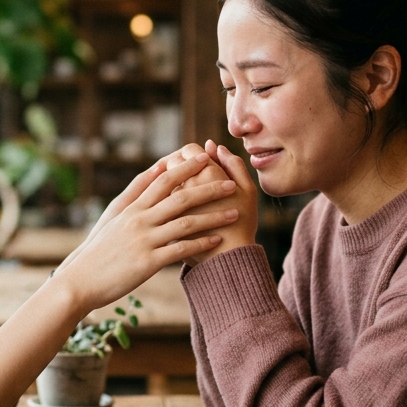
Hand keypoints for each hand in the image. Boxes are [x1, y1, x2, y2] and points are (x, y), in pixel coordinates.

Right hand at [53, 152, 239, 310]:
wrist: (80, 280)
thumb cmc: (98, 250)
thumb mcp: (112, 218)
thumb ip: (134, 195)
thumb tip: (154, 172)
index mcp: (131, 208)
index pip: (162, 180)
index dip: (185, 168)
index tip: (205, 158)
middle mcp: (138, 220)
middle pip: (179, 197)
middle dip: (207, 188)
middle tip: (230, 182)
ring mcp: (143, 240)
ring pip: (185, 223)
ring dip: (213, 217)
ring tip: (234, 212)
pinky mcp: (147, 262)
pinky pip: (180, 250)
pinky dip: (201, 244)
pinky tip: (218, 240)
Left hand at [166, 141, 258, 262]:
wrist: (227, 260)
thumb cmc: (242, 224)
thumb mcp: (247, 191)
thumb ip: (233, 164)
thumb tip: (215, 146)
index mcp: (208, 175)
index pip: (189, 151)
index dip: (192, 154)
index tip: (198, 162)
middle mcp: (187, 185)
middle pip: (172, 165)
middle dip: (178, 167)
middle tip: (189, 175)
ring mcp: (172, 204)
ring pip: (162, 184)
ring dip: (170, 184)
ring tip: (183, 192)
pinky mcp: (164, 220)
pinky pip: (159, 205)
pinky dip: (164, 202)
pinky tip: (175, 208)